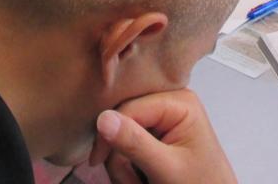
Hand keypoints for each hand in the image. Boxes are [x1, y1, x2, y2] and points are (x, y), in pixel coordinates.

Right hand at [89, 90, 235, 183]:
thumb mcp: (167, 168)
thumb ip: (136, 143)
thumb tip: (104, 119)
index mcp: (180, 101)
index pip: (129, 107)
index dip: (109, 133)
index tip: (97, 160)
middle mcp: (169, 103)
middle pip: (122, 120)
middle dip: (121, 154)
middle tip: (132, 180)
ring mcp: (161, 119)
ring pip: (120, 136)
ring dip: (124, 166)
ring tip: (141, 182)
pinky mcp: (154, 135)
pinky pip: (127, 146)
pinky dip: (129, 167)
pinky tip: (142, 179)